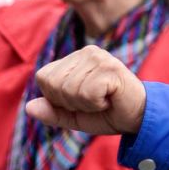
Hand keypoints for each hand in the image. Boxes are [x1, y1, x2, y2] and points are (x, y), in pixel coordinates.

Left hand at [24, 46, 146, 134]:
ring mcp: (99, 57)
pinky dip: (96, 104)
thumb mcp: (74, 117)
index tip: (80, 101)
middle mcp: (86, 52)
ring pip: (68, 89)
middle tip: (93, 101)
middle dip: (70, 102)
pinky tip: (110, 98)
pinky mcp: (110, 67)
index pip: (43, 77)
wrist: (139, 118)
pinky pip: (86, 93)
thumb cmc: (107, 113)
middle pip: (53, 83)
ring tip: (103, 99)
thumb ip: (52, 112)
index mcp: (74, 58)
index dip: (56, 98)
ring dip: (85, 105)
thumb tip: (29, 107)